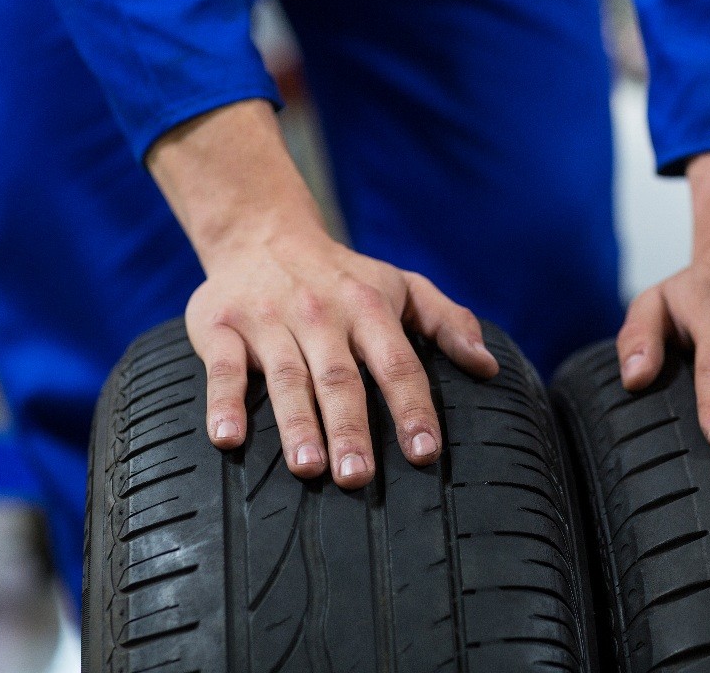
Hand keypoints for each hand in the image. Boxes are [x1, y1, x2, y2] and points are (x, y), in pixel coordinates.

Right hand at [148, 100, 497, 488]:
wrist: (263, 232)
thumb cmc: (344, 276)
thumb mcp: (402, 286)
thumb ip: (448, 322)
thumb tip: (488, 366)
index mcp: (369, 307)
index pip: (397, 364)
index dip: (412, 408)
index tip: (425, 452)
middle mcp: (321, 314)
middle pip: (340, 377)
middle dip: (351, 427)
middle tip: (359, 477)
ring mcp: (269, 319)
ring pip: (286, 377)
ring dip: (297, 423)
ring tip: (308, 466)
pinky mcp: (220, 325)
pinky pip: (222, 368)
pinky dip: (224, 403)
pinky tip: (228, 439)